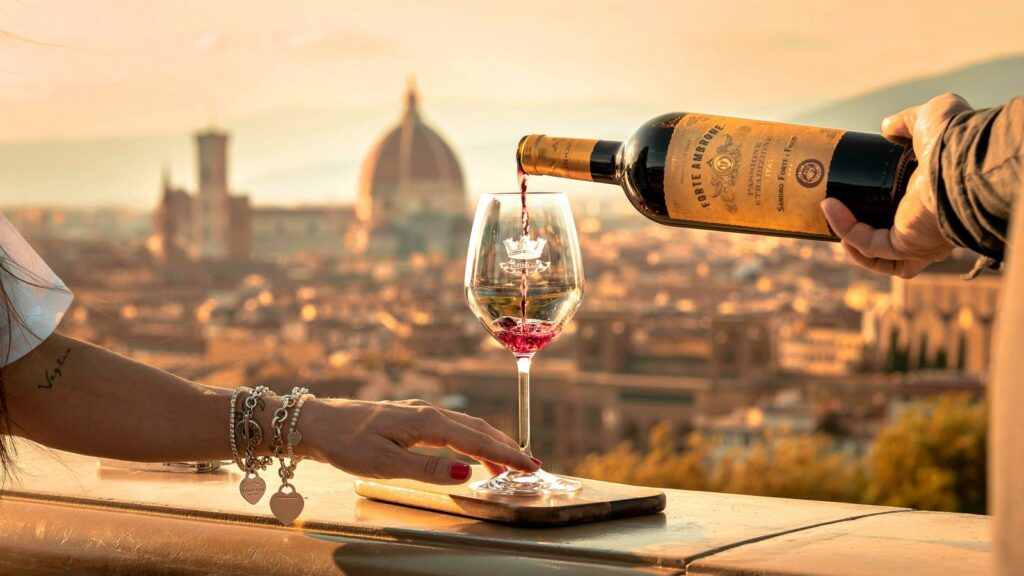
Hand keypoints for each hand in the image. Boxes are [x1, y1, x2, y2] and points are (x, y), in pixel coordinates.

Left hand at [298, 398, 539, 483]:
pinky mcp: (410, 418)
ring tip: (507, 463)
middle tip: (529, 466)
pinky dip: (470, 439)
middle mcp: (427, 412)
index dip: (505, 454)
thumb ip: (428, 469)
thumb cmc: (346, 443)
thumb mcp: (385, 464)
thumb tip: (467, 473)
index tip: (529, 466)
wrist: (316, 423)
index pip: (476, 440)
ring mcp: (419, 412)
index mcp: (426, 422)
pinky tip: (471, 451)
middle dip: (505, 447)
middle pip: (477, 429)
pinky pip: (451, 427)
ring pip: (465, 426)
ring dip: (490, 443)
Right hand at [821, 93, 971, 277]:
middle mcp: (931, 226)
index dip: (882, 205)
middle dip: (862, 232)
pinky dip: (846, 229)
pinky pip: (869, 246)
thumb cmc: (955, 138)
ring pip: (878, 255)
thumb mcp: (928, 117)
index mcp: (937, 199)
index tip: (860, 186)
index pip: (908, 212)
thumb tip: (886, 127)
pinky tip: (829, 207)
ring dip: (850, 237)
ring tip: (829, 209)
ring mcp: (919, 240)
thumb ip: (907, 121)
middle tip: (838, 208)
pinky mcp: (905, 245)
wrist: (960, 157)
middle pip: (893, 243)